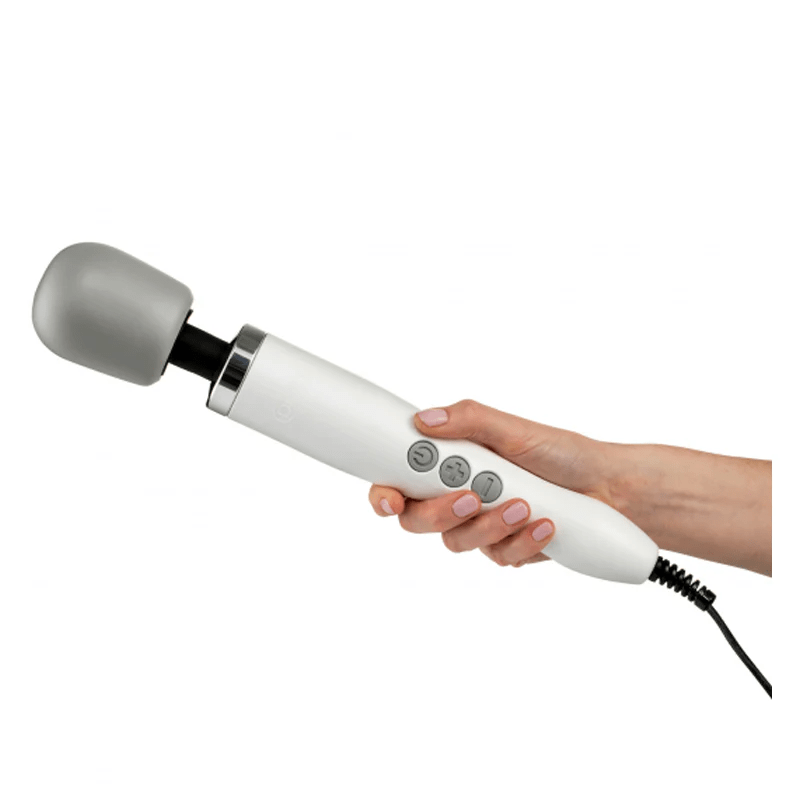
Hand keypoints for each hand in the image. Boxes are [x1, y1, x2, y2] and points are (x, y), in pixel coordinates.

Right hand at [368, 400, 617, 567]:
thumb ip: (469, 421)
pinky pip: (497, 557)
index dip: (385, 495)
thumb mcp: (515, 430)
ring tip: (525, 506)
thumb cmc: (560, 454)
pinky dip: (522, 540)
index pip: (400, 483)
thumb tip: (425, 419)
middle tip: (471, 497)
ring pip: (457, 542)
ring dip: (490, 525)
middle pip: (418, 521)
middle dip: (440, 512)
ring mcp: (480, 527)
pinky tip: (545, 524)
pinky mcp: (505, 550)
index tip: (391, 499)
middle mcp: (458, 497)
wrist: (608, 489)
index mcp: (451, 464)